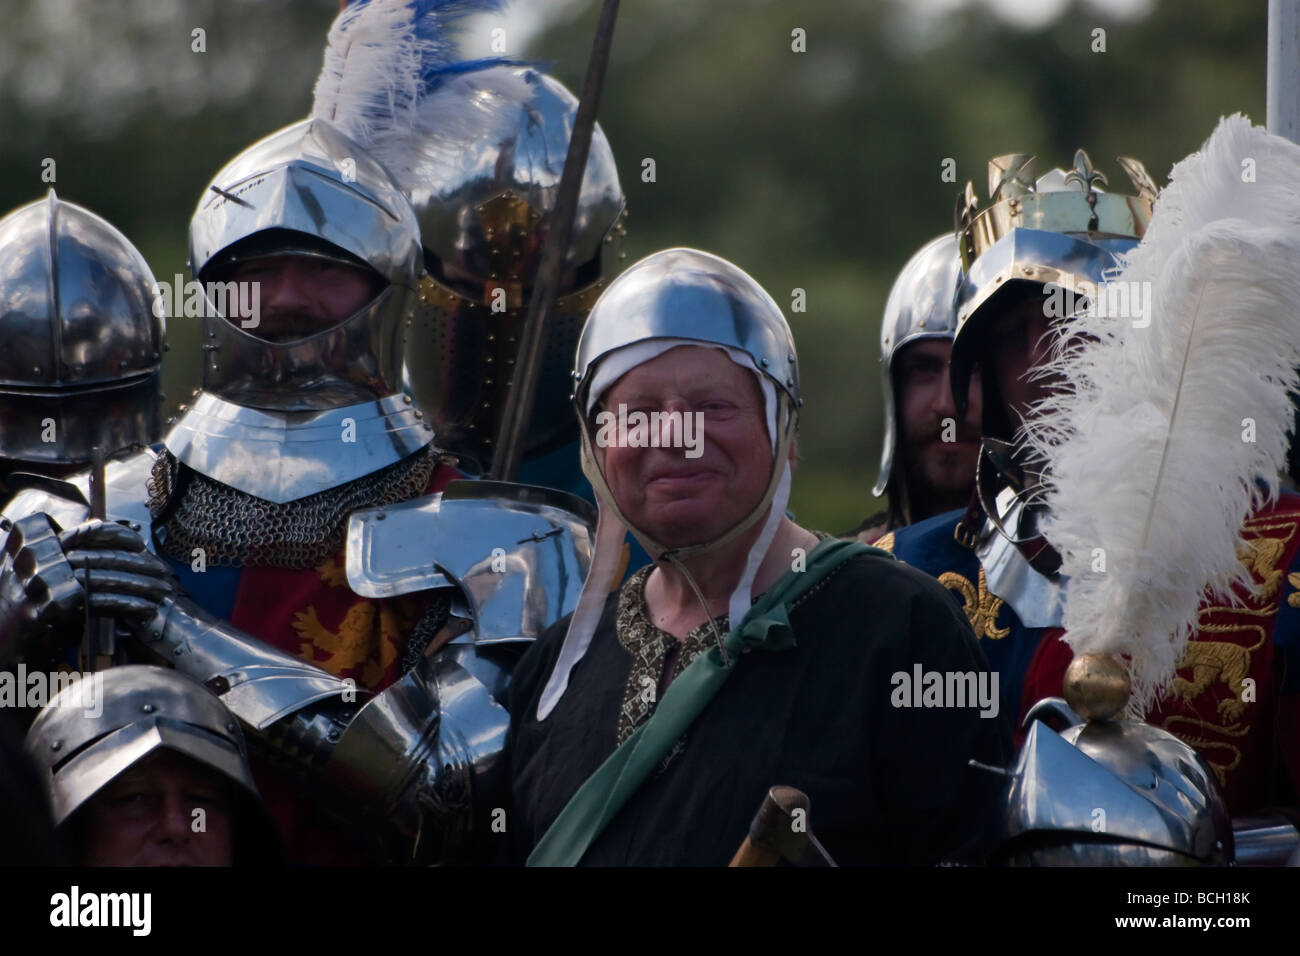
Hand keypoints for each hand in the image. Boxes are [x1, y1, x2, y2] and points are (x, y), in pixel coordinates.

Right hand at [0, 515, 174, 662]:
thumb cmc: (21, 612)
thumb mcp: (33, 574)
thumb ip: (65, 560)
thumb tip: (113, 556)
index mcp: (34, 542)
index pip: (88, 530)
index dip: (120, 536)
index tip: (140, 545)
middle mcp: (38, 556)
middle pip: (104, 555)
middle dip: (141, 565)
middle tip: (163, 572)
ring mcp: (44, 580)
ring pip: (108, 578)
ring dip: (142, 585)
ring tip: (162, 591)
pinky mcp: (52, 606)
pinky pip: (102, 602)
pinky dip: (129, 605)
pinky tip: (146, 609)